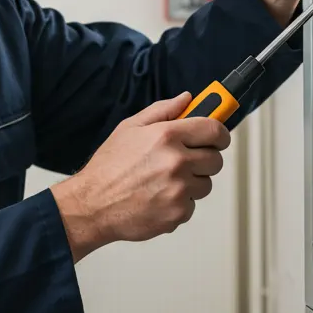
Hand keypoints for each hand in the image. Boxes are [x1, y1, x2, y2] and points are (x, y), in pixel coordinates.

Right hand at [50, 93, 229, 261]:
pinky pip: (191, 206)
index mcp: (167, 136)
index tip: (218, 137)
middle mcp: (176, 162)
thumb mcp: (130, 128)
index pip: (214, 130)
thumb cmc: (108, 167)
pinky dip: (178, 204)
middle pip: (216, 160)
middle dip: (204, 160)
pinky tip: (157, 198)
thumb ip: (162, 110)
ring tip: (163, 182)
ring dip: (191, 183)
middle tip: (185, 161)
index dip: (220, 134)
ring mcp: (178, 189)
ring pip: (205, 184)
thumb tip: (187, 99)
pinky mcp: (177, 213)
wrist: (92, 205)